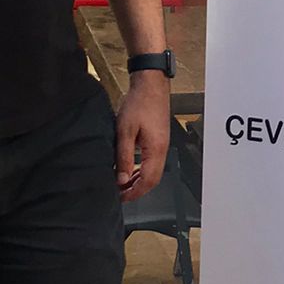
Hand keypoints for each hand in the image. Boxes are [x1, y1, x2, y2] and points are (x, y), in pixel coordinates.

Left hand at [116, 74, 170, 200]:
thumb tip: (122, 178)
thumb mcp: (125, 131)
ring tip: (123, 185)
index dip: (134, 192)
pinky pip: (152, 162)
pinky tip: (131, 170)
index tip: (121, 197)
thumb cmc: (139, 103)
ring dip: (139, 181)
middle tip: (120, 194)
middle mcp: (162, 150)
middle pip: (153, 180)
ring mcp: (162, 145)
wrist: (150, 85)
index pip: (148, 180)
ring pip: (153, 172)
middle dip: (137, 190)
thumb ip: (124, 157)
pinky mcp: (158, 140)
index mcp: (155, 149)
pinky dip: (141, 171)